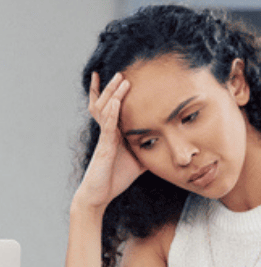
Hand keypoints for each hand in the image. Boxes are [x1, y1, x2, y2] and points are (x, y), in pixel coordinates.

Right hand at [74, 72, 145, 211]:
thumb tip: (167, 144)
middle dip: (112, 88)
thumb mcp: (139, 161)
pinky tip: (115, 102)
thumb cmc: (115, 178)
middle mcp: (107, 133)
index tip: (118, 78)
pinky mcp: (104, 148)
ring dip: (113, 94)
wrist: (98, 195)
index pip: (112, 109)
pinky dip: (111, 113)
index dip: (111, 94)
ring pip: (105, 111)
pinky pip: (107, 127)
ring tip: (120, 80)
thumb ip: (149, 149)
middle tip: (120, 71)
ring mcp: (104, 139)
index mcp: (114, 134)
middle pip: (106, 104)